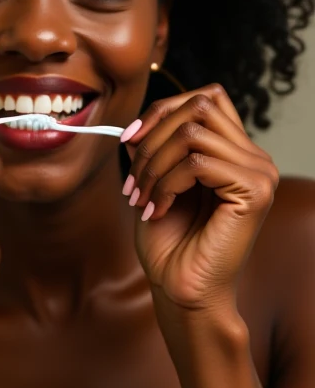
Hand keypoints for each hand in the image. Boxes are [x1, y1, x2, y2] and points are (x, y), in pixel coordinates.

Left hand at [123, 84, 278, 312]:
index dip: (162, 111)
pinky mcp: (255, 192)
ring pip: (192, 133)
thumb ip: (155, 146)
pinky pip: (198, 162)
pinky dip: (166, 183)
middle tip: (134, 178)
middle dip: (153, 137)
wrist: (181, 289)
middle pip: (199, 105)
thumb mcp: (155, 181)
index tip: (128, 138)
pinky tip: (158, 209)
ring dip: (154, 164)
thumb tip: (137, 122)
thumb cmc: (170, 243)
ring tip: (142, 197)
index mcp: (234, 152)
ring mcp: (260, 173)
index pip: (205, 98)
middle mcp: (254, 158)